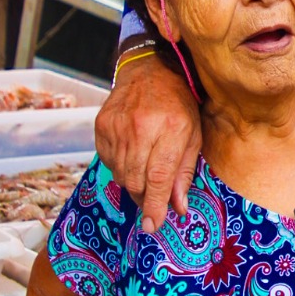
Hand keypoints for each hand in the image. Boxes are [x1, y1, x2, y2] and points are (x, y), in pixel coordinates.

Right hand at [95, 54, 200, 232]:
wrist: (150, 70)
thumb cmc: (178, 105)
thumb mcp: (193, 135)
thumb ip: (184, 172)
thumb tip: (179, 208)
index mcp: (170, 128)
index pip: (158, 177)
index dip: (155, 205)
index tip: (154, 225)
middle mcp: (141, 127)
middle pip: (136, 181)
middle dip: (145, 197)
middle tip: (153, 198)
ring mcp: (117, 126)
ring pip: (120, 174)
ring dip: (133, 182)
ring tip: (145, 169)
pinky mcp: (101, 125)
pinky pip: (108, 161)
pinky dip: (120, 166)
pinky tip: (132, 153)